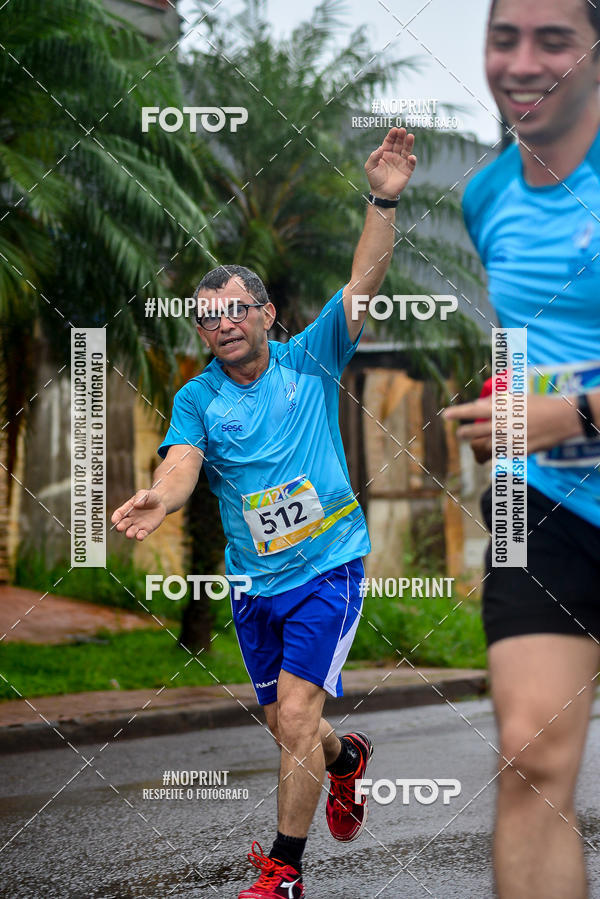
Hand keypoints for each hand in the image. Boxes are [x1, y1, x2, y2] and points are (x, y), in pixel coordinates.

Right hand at [111, 489, 166, 540]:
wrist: (160, 503)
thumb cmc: (149, 497)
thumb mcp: (145, 493)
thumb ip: (140, 497)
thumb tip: (136, 504)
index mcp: (127, 509)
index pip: (119, 513)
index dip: (116, 517)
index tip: (114, 520)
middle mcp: (130, 519)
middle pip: (123, 524)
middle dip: (121, 526)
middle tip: (119, 528)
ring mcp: (138, 525)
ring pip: (131, 531)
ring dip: (129, 533)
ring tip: (129, 534)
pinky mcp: (146, 530)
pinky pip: (142, 534)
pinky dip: (140, 536)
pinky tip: (140, 537)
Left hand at [365, 127, 416, 199]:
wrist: (381, 193)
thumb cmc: (374, 179)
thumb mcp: (369, 167)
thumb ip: (373, 157)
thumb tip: (380, 148)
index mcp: (385, 153)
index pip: (389, 142)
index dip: (392, 135)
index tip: (394, 129)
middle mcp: (394, 156)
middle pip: (399, 143)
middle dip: (401, 136)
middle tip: (403, 130)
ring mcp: (401, 162)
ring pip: (406, 150)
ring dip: (409, 143)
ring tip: (410, 136)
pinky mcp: (407, 170)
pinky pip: (411, 163)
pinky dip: (412, 160)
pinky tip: (411, 157)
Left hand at [443, 394, 581, 460]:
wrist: (562, 419)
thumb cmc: (539, 404)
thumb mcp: (517, 397)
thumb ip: (496, 402)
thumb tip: (480, 404)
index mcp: (500, 409)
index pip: (471, 411)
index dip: (456, 413)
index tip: (445, 415)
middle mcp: (501, 425)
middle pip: (473, 432)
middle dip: (464, 433)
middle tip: (460, 433)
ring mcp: (508, 440)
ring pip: (485, 445)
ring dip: (480, 443)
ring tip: (478, 440)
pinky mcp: (517, 451)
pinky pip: (500, 453)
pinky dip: (496, 450)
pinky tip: (498, 446)